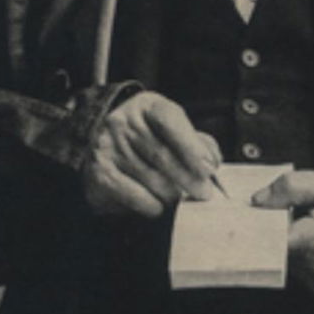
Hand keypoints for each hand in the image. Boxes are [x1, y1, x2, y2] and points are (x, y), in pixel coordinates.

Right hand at [84, 92, 222, 218]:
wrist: (102, 145)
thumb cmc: (149, 138)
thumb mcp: (171, 129)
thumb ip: (196, 141)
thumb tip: (211, 162)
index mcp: (146, 106)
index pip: (169, 121)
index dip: (191, 146)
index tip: (208, 168)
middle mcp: (122, 123)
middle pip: (161, 155)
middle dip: (189, 179)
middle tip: (204, 194)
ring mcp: (108, 148)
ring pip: (152, 181)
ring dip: (173, 195)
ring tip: (179, 197)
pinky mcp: (101, 175)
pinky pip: (138, 198)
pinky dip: (155, 206)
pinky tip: (159, 204)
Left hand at [252, 169, 313, 295]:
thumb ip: (292, 188)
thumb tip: (258, 200)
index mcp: (312, 240)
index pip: (264, 240)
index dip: (255, 226)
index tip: (252, 215)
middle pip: (273, 251)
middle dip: (276, 232)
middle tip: (291, 214)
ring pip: (286, 263)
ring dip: (291, 246)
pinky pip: (302, 273)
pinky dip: (305, 259)